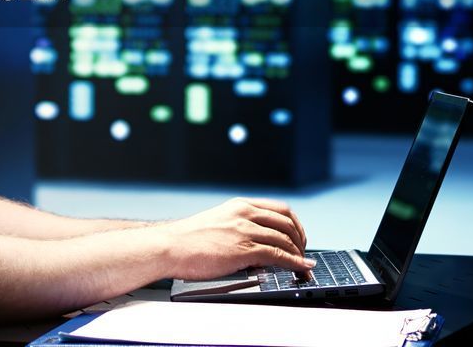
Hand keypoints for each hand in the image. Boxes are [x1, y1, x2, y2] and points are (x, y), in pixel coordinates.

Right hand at [158, 197, 313, 279]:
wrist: (169, 247)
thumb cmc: (188, 240)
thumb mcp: (217, 223)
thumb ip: (238, 227)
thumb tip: (256, 244)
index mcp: (239, 206)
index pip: (279, 209)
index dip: (295, 223)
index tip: (298, 235)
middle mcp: (245, 214)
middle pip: (287, 222)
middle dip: (301, 238)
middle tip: (303, 251)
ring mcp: (245, 231)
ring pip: (285, 239)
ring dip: (299, 253)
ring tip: (303, 264)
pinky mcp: (243, 249)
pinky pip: (278, 255)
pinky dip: (294, 262)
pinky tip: (300, 268)